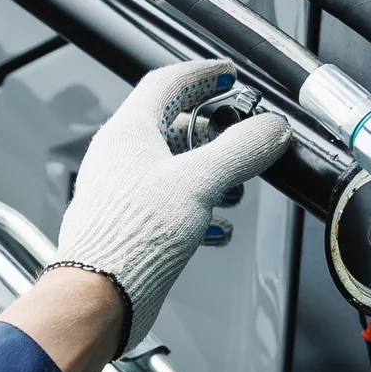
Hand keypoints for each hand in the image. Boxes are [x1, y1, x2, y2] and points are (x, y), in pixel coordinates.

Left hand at [48, 58, 291, 352]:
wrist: (101, 296)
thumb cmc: (130, 238)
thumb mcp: (199, 182)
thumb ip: (240, 150)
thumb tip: (270, 129)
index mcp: (128, 133)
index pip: (166, 84)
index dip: (201, 75)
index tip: (225, 75)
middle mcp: (120, 159)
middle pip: (171, 127)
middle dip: (212, 134)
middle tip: (239, 137)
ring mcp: (122, 194)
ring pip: (171, 169)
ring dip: (208, 175)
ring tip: (233, 187)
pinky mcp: (129, 227)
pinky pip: (167, 206)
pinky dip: (197, 210)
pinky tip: (214, 227)